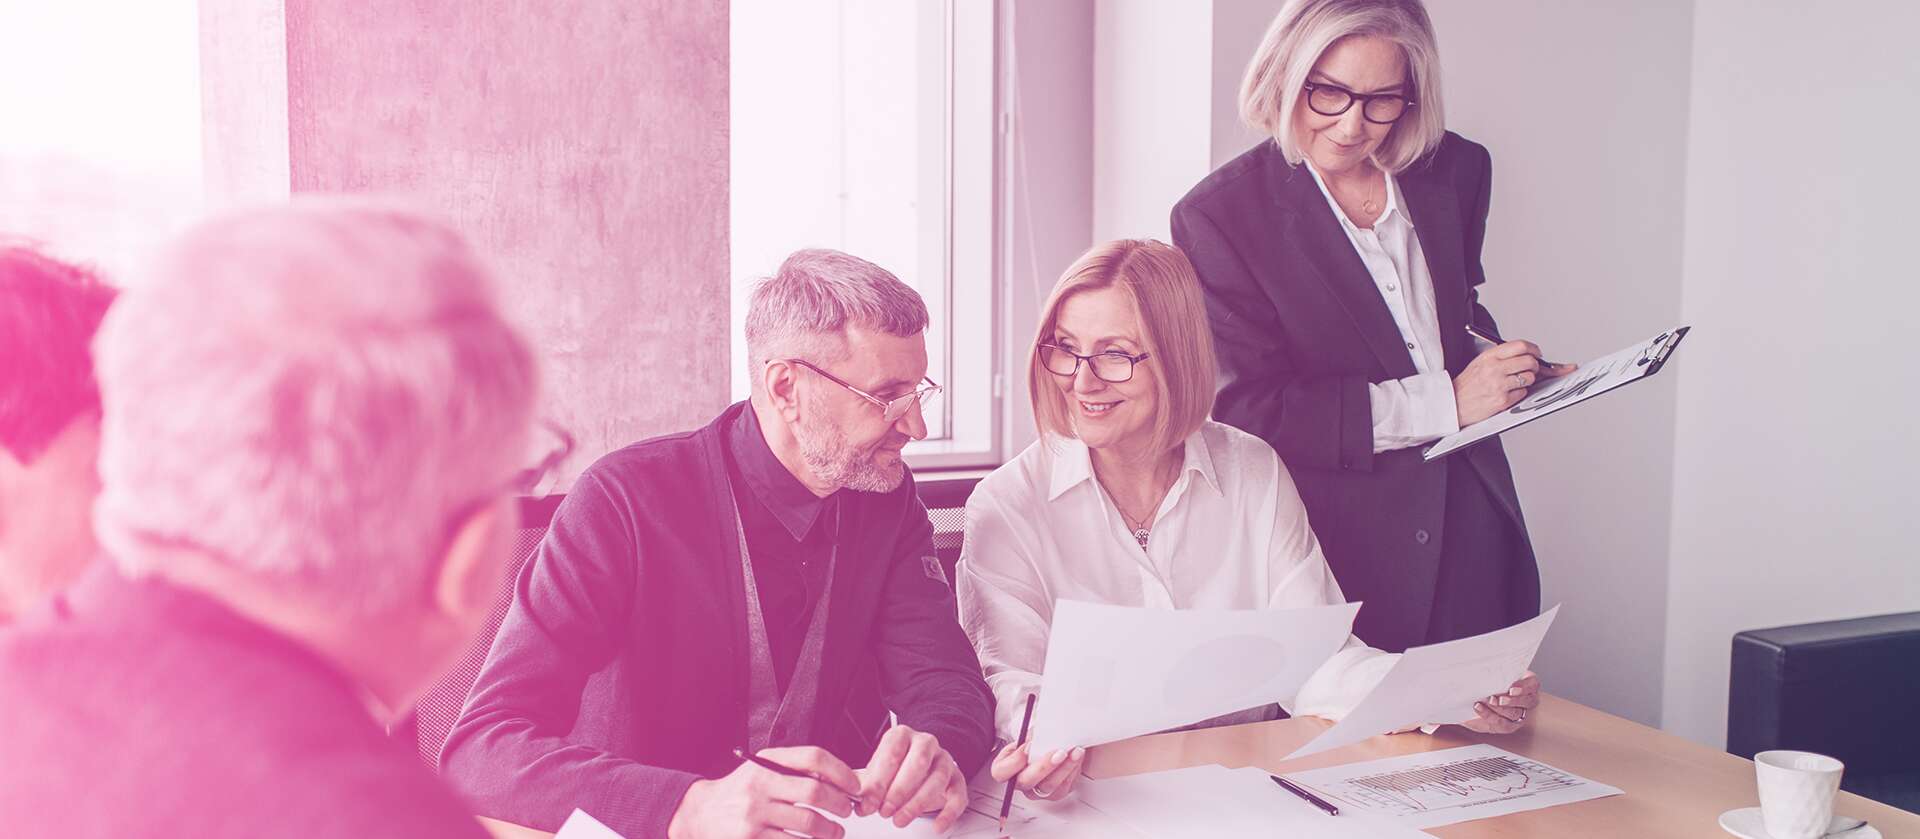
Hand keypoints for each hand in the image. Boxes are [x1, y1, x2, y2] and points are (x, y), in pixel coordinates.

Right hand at [666, 746, 858, 838]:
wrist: (699, 814)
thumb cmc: (738, 793)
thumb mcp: (763, 771)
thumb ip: (795, 772)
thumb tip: (841, 781)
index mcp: (767, 764)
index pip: (813, 758)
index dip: (841, 772)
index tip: (854, 786)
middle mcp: (760, 786)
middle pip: (816, 793)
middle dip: (841, 805)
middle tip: (847, 812)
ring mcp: (755, 816)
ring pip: (809, 825)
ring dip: (831, 832)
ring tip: (835, 832)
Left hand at [856, 724, 967, 830]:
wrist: (922, 763)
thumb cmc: (896, 767)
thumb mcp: (877, 770)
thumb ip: (866, 785)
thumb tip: (858, 803)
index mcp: (902, 735)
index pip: (892, 753)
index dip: (879, 780)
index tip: (869, 802)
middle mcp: (926, 743)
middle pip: (918, 764)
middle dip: (899, 791)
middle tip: (884, 811)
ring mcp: (944, 760)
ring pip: (937, 779)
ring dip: (917, 803)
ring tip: (900, 819)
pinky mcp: (957, 779)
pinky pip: (958, 796)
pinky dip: (948, 813)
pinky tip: (937, 826)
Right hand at [990, 741, 1086, 800]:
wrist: (1050, 746)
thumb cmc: (1035, 740)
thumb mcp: (1027, 733)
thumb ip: (1029, 733)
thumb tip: (1037, 732)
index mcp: (1005, 768)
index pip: (1001, 772)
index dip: (1015, 761)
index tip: (1029, 745)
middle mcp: (1019, 783)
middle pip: (1026, 781)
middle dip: (1044, 766)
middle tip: (1059, 753)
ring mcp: (1037, 791)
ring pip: (1048, 786)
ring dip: (1064, 768)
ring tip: (1075, 751)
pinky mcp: (1055, 793)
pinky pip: (1064, 787)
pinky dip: (1072, 771)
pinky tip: (1077, 757)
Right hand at [1454, 342, 1575, 424]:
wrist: (1452, 403)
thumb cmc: (1467, 385)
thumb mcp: (1480, 362)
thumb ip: (1501, 356)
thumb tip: (1527, 354)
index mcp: (1489, 356)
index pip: (1520, 346)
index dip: (1533, 349)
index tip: (1537, 353)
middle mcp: (1494, 369)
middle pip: (1530, 361)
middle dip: (1535, 366)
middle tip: (1531, 369)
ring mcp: (1499, 385)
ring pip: (1529, 378)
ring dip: (1527, 381)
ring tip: (1515, 383)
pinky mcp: (1502, 400)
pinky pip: (1522, 393)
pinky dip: (1518, 393)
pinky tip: (1507, 393)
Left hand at [1462, 671, 1540, 733]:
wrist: (1492, 696)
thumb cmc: (1497, 680)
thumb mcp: (1500, 673)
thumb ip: (1497, 672)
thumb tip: (1483, 668)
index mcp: (1530, 685)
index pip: (1532, 685)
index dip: (1523, 687)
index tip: (1511, 689)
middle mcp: (1528, 701)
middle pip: (1525, 702)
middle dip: (1510, 701)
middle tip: (1493, 698)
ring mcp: (1520, 715)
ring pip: (1514, 714)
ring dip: (1497, 710)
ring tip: (1481, 704)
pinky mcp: (1509, 725)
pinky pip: (1502, 724)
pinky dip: (1488, 716)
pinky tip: (1478, 708)